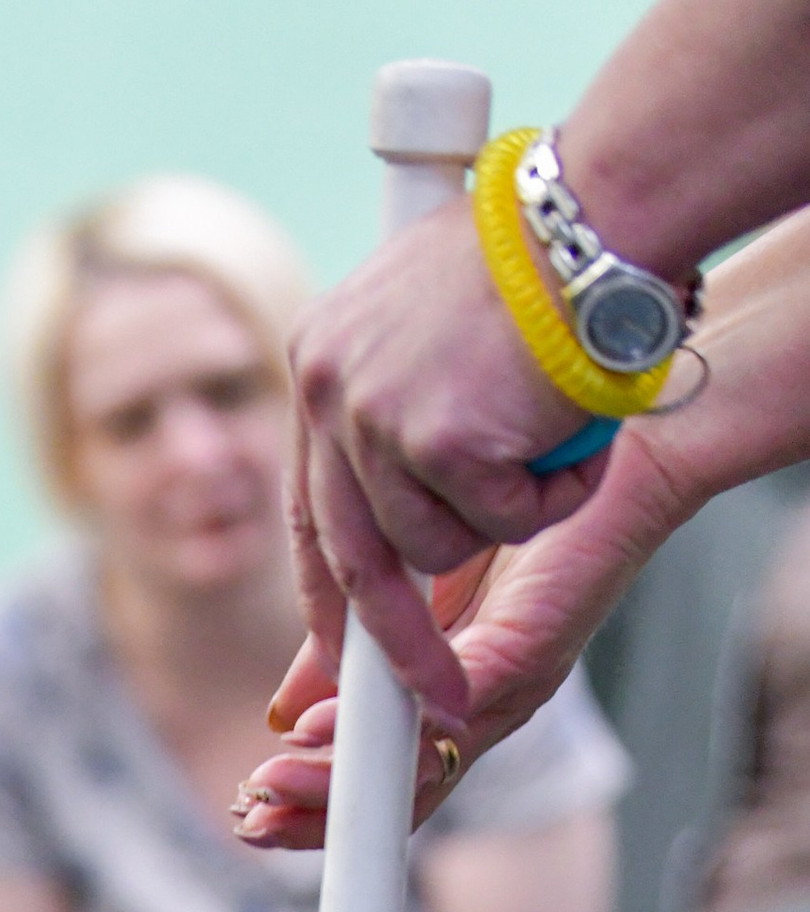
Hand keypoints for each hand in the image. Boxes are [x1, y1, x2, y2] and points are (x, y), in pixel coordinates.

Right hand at [236, 452, 683, 854]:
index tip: (250, 804)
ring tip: (273, 784)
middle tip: (251, 819)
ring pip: (419, 769)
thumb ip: (352, 645)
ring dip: (336, 785)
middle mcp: (482, 707)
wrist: (622, 449)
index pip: (381, 777)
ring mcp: (507, 688)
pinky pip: (446, 709)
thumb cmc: (523, 506)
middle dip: (317, 816)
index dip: (317, 803)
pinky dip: (379, 725)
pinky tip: (320, 723)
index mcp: (451, 696)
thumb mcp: (406, 581)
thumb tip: (283, 712)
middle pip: (399, 796)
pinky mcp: (526, 654)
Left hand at [286, 201, 611, 714]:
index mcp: (320, 365)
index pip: (313, 514)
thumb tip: (355, 564)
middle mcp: (326, 389)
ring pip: (431, 548)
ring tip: (547, 437)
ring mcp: (373, 413)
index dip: (333, 601)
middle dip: (395, 648)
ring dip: (504, 518)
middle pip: (349, 562)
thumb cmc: (541, 273)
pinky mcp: (434, 435)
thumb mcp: (436, 351)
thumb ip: (393, 444)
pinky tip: (566, 429)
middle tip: (436, 697)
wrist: (598, 213)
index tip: (341, 666)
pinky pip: (495, 523)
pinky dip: (547, 498)